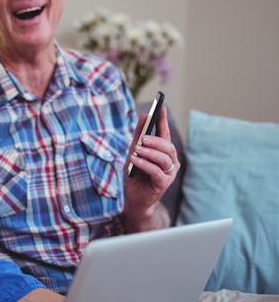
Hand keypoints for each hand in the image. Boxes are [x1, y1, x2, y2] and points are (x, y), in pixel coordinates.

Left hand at [123, 106, 179, 230]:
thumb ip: (139, 135)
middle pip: (167, 146)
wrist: (133, 197)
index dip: (163, 120)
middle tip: (142, 138)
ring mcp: (169, 173)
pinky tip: (135, 160)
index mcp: (164, 152)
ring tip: (136, 149)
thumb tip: (144, 115)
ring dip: (149, 152)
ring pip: (164, 158)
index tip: (160, 107)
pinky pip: (157, 172)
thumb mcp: (134, 151)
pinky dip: (145, 164)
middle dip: (155, 140)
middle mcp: (170, 161)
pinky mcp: (163, 184)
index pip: (165, 133)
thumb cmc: (135, 173)